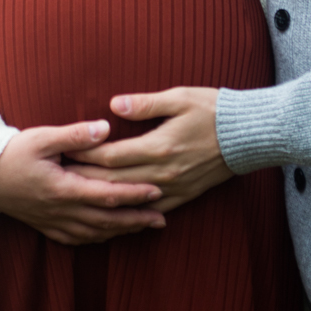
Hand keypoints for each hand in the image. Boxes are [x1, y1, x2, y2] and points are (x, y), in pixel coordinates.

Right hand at [0, 120, 165, 244]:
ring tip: (145, 226)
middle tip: (162, 218)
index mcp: (63, 188)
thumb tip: (106, 128)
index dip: (134, 194)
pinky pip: (78, 239)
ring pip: (95, 233)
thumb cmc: (13, 153)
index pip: (107, 195)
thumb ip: (76, 135)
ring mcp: (54, 222)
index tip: (157, 190)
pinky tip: (110, 235)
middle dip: (137, 219)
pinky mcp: (47, 227)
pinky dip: (99, 238)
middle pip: (107, 220)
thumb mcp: (43, 137)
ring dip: (122, 231)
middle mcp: (61, 210)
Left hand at [72, 87, 230, 213]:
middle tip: (61, 176)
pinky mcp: (184, 195)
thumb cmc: (214, 110)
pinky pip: (151, 210)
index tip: (64, 152)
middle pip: (113, 181)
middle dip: (85, 178)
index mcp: (158, 147)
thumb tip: (115, 106)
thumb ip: (145, 104)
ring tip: (79, 194)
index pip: (110, 155)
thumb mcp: (180, 97)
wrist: (250, 135)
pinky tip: (116, 213)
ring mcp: (173, 187)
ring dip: (103, 197)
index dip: (85, 155)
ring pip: (129, 198)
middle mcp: (162, 172)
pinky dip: (130, 212)